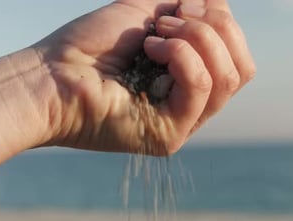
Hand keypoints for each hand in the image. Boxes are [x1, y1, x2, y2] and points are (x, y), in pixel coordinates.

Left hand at [33, 0, 255, 154]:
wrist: (50, 73)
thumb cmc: (90, 44)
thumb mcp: (146, 10)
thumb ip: (187, 4)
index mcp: (189, 79)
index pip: (236, 55)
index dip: (220, 20)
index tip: (179, 5)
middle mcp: (191, 104)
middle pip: (242, 69)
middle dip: (215, 27)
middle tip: (170, 19)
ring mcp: (182, 123)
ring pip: (228, 77)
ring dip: (196, 38)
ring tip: (155, 35)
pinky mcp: (169, 135)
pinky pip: (201, 87)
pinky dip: (180, 55)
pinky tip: (149, 49)